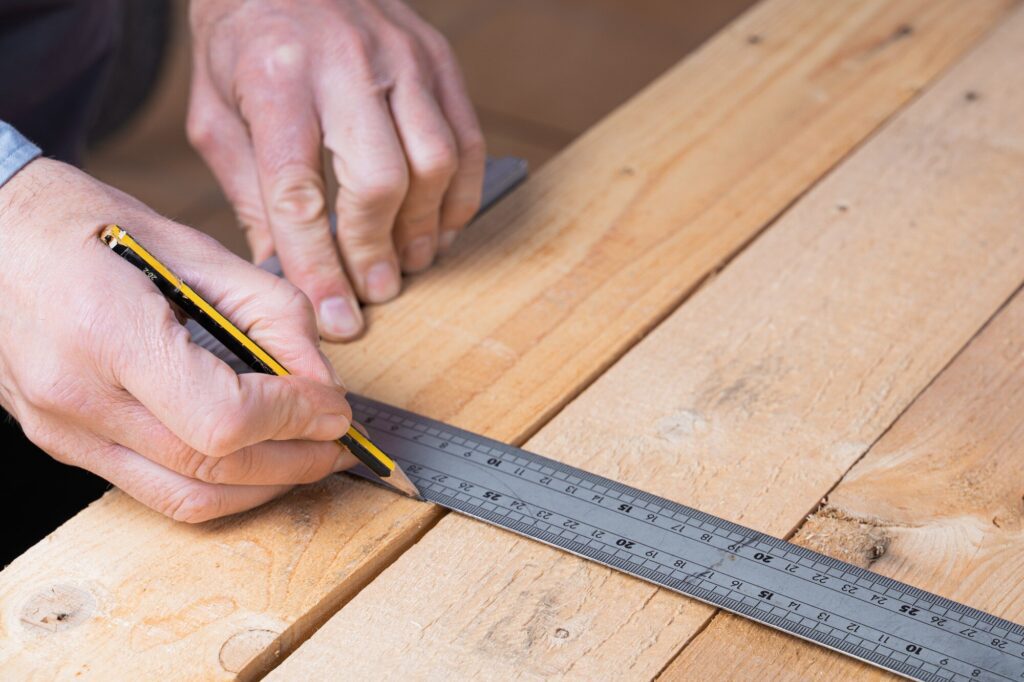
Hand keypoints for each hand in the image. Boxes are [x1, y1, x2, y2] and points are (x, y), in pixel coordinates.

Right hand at [0, 159, 356, 521]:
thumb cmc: (83, 225)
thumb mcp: (189, 244)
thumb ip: (268, 310)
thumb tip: (320, 377)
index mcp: (106, 332)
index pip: (222, 418)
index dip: (293, 420)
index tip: (336, 408)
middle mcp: (77, 396)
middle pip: (212, 469)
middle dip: (295, 461)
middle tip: (341, 442)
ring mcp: (63, 431)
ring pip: (186, 498)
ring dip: (263, 486)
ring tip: (310, 457)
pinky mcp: (64, 444)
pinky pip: (155, 489)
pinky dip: (218, 485)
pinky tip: (254, 458)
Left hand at [188, 0, 485, 340]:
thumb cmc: (242, 44)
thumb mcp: (216, 115)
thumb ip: (249, 193)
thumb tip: (282, 269)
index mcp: (275, 76)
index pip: (300, 190)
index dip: (317, 263)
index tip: (334, 315)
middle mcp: (344, 62)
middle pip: (380, 178)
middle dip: (378, 249)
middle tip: (375, 289)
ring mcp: (400, 56)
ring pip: (434, 161)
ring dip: (425, 226)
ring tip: (411, 260)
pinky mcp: (437, 58)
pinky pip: (466, 137)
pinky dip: (461, 193)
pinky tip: (442, 224)